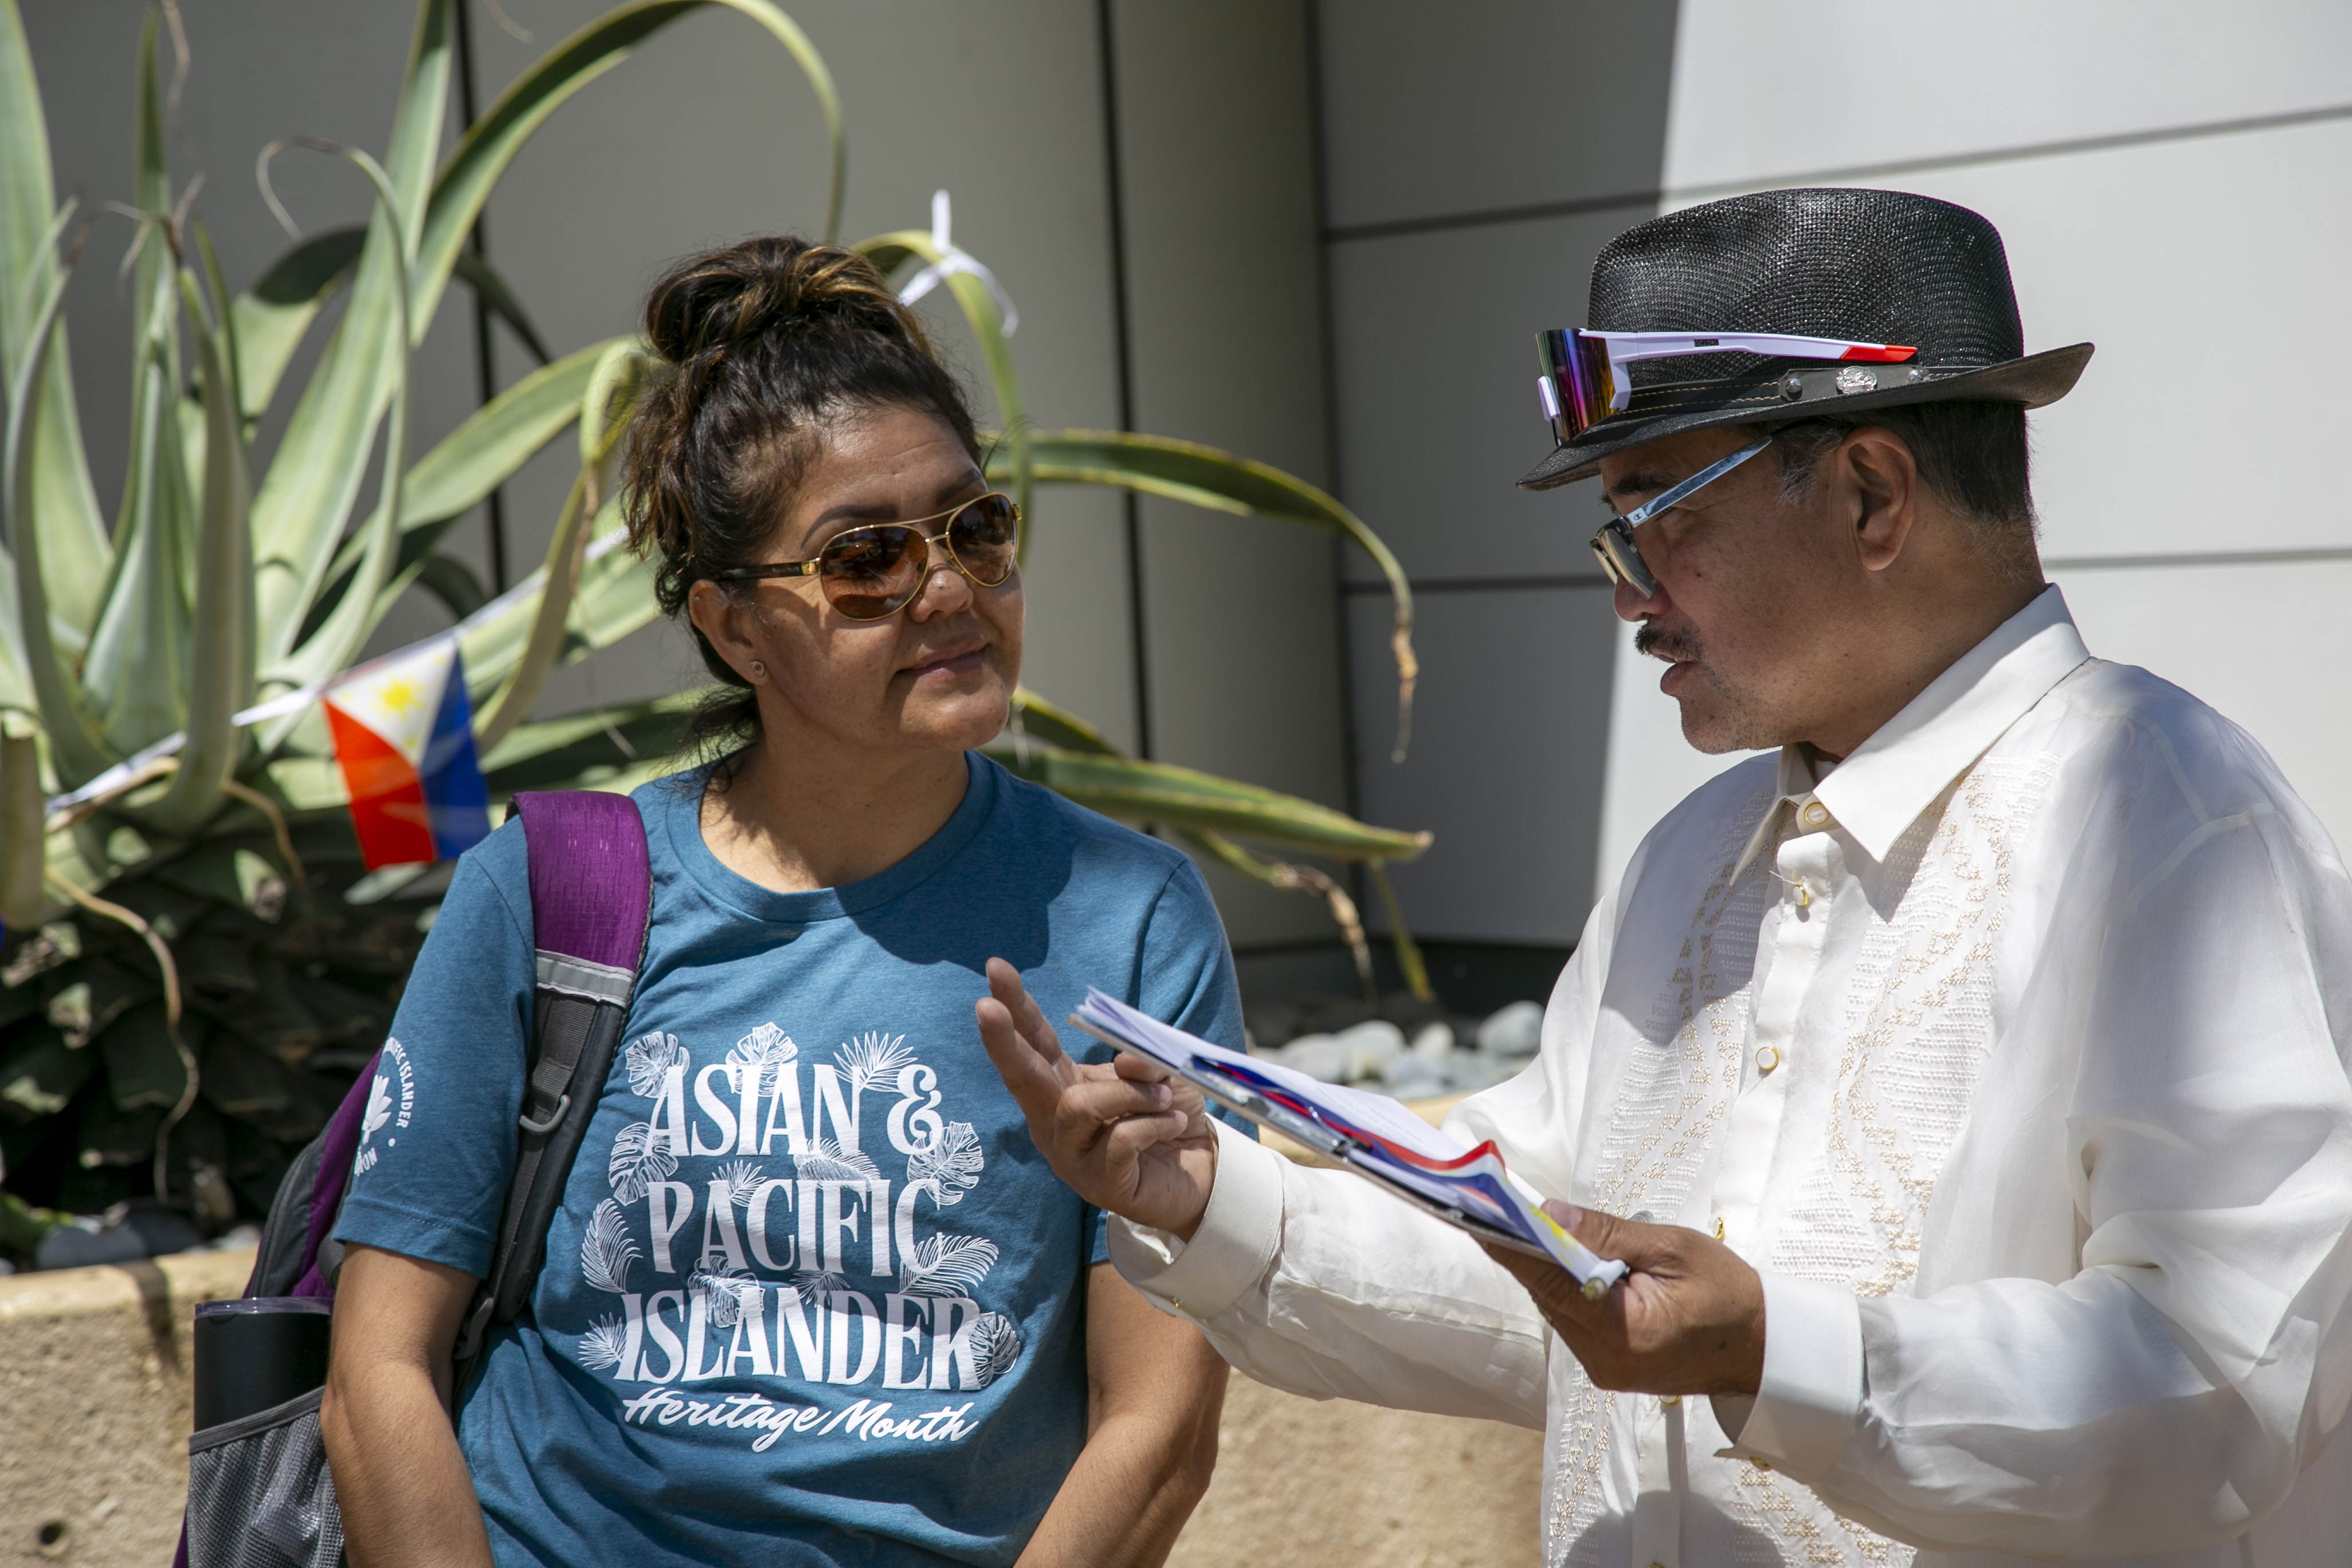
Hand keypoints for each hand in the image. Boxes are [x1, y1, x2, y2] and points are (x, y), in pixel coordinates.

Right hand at [976, 958, 1218, 1238]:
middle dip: (1004, 1041)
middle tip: (985, 1007)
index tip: (995, 967)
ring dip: (1128, 1092)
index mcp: (1064, 1084)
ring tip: (1163, 1097)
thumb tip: (1126, 1060)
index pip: (1035, 1040)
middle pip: (1023, 1076)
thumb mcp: (1162, 1074)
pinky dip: (1153, 1123)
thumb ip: (1142, 1059)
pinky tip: (1171, 1123)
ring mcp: (1070, 1154)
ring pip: (1079, 1105)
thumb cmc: (1169, 1115)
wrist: (1200, 1170)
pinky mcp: (1096, 1183)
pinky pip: (1120, 1138)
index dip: (1016, 1005)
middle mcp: (1055, 1119)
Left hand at [1484, 1203, 1765, 1396]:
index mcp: (1625, 1333)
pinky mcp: (1607, 1367)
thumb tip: (1550, 1213)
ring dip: (1546, 1267)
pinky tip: (1564, 1256)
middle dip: (1526, 1249)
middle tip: (1496, 1202)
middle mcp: (1605, 1360)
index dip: (1511, 1245)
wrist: (1763, 1347)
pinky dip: (1566, 1287)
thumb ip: (1608, 1233)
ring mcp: (1604, 1369)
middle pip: (1546, 1295)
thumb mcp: (1672, 1248)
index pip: (1550, 1283)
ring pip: (1555, 1307)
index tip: (1477, 1213)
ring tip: (1526, 1221)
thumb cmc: (1728, 1292)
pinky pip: (1572, 1319)